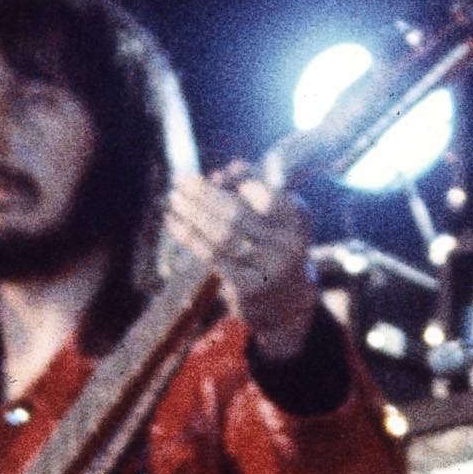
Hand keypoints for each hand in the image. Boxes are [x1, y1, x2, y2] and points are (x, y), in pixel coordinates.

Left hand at [163, 165, 319, 361]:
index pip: (267, 193)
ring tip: (174, 200)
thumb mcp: (274, 218)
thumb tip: (225, 170)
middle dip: (206, 195)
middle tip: (181, 181)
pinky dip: (191, 238)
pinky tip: (175, 224)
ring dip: (193, 215)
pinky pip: (213, 258)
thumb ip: (253, 190)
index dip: (240, 183)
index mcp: (297, 220)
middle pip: (238, 214)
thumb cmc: (273, 248)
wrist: (287, 303)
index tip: (213, 176)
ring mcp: (269, 269)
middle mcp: (289, 244)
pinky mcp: (249, 289)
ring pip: (223, 235)